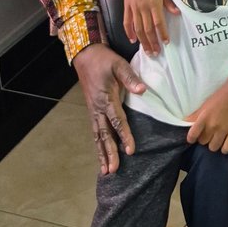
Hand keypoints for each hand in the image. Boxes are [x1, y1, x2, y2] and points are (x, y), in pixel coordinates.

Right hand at [73, 43, 145, 174]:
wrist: (85, 56)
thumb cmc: (104, 60)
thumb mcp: (119, 64)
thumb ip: (130, 78)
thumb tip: (142, 90)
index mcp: (105, 98)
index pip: (117, 121)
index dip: (124, 136)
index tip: (130, 150)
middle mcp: (97, 108)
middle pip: (104, 134)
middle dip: (109, 153)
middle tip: (114, 169)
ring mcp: (93, 111)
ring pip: (98, 136)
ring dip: (102, 153)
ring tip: (106, 171)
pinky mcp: (92, 111)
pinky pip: (95, 131)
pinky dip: (98, 145)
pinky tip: (102, 156)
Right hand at [122, 0, 179, 54]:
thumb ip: (169, 1)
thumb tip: (177, 13)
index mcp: (154, 2)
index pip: (158, 23)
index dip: (162, 34)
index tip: (166, 43)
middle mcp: (143, 7)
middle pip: (147, 29)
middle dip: (152, 42)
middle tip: (156, 54)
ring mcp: (133, 7)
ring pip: (137, 28)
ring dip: (142, 41)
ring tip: (147, 51)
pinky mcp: (126, 5)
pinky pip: (127, 21)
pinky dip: (129, 31)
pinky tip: (132, 40)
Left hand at [186, 77, 227, 153]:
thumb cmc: (222, 94)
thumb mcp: (206, 103)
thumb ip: (196, 115)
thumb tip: (186, 122)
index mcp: (204, 117)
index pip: (192, 135)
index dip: (191, 138)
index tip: (193, 137)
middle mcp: (212, 125)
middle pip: (203, 142)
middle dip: (204, 138)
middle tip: (208, 133)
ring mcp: (224, 130)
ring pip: (213, 147)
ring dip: (213, 144)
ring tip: (216, 138)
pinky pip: (227, 148)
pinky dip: (225, 148)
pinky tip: (225, 143)